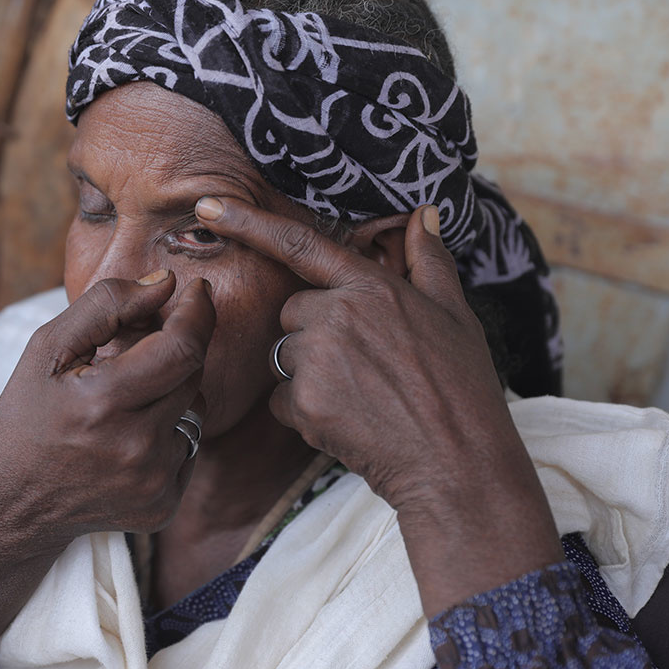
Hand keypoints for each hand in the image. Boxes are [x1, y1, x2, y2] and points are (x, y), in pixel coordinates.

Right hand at [0, 271, 214, 650]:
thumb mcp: (48, 349)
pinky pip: (189, 445)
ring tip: (121, 402)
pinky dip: (167, 430)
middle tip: (136, 348)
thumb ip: (107, 305)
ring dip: (170, 391)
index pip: (182, 348)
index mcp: (102, 403)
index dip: (198, 313)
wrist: (12, 503)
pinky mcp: (164, 503)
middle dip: (174, 348)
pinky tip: (127, 438)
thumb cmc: (27, 415)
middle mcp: (135, 448)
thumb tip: (168, 283)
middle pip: (192, 373)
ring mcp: (153, 481)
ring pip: (194, 407)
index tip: (198, 290)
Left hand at [196, 197, 561, 614]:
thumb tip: (423, 213)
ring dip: (310, 377)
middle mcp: (337, 314)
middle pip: (292, 313)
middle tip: (364, 367)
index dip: (248, 223)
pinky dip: (305, 414)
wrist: (457, 462)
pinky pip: (282, 401)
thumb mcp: (455, 314)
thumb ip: (430, 260)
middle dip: (314, 335)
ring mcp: (318, 358)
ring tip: (362, 398)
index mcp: (370, 286)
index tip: (205, 206)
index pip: (299, 245)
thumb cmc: (462, 388)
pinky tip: (348, 423)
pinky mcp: (304, 402)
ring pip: (285, 358)